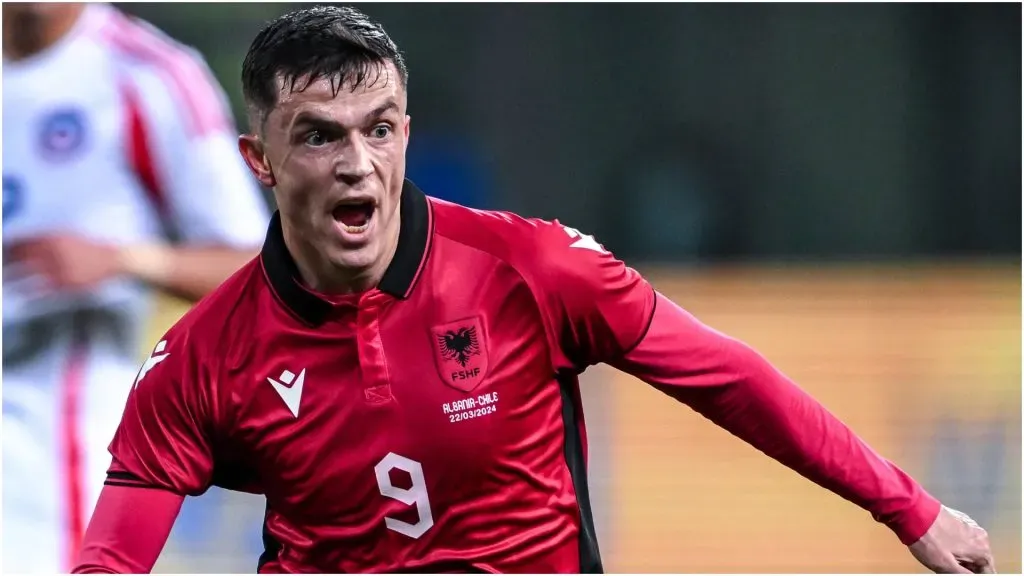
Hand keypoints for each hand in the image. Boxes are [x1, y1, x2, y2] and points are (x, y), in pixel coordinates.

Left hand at [7, 233, 122, 291]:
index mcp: (52, 238)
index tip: (2, 251)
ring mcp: (58, 268)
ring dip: (9, 279)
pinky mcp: (64, 284)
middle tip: (0, 268)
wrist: (114, 259)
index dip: (6, 247)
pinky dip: (26, 293)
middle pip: (18, 258)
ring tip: (4, 282)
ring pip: (24, 275)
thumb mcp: (67, 236)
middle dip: (4, 263)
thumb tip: (19, 242)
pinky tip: (20, 294)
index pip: (19, 242)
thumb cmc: (88, 248)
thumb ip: (45, 238)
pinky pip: (38, 290)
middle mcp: (52, 252)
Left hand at [910, 506, 994, 573]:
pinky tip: (940, 545)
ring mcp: (969, 525)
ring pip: (970, 548)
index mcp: (982, 549)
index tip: (959, 573)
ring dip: (961, 556)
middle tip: (948, 567)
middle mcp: (980, 536)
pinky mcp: (958, 519)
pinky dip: (955, 544)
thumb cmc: (928, 540)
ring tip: (942, 557)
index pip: (988, 572)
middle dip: (966, 567)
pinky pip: (961, 537)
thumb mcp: (946, 566)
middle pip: (979, 560)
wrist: (913, 513)